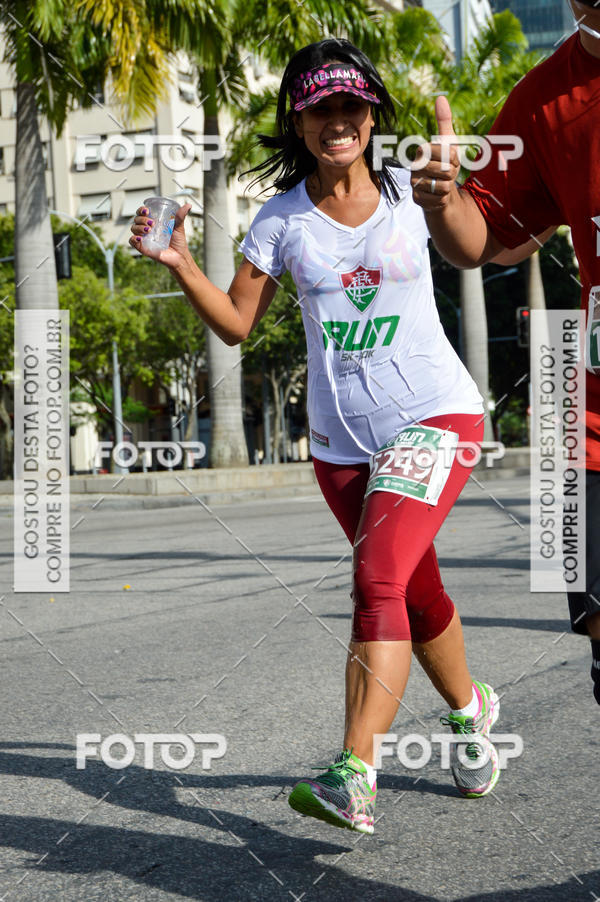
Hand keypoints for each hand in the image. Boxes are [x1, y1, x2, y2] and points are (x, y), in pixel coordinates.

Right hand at [129, 204, 192, 267]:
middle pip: (136, 219)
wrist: (179, 256)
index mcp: (153, 222)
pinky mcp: (143, 247)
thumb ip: (181, 216)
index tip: (147, 210)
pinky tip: (140, 238)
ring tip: (149, 230)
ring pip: (134, 228)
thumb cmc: (178, 242)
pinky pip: (132, 242)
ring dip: (139, 227)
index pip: (142, 213)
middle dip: (142, 219)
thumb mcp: (179, 227)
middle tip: (152, 223)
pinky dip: (133, 238)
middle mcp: (147, 229)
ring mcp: (144, 238)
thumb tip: (188, 205)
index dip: (141, 210)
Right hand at [410, 96, 459, 211]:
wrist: (440, 189)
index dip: (455, 159)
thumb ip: (444, 121)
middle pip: (446, 170)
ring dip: (448, 187)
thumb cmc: (445, 164)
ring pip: (443, 186)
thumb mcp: (449, 143)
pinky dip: (442, 199)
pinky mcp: (416, 199)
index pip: (448, 153)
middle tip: (447, 174)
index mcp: (421, 150)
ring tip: (442, 184)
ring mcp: (414, 183)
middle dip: (452, 174)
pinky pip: (438, 199)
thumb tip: (440, 97)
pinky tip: (437, 195)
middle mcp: (414, 166)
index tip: (451, 161)